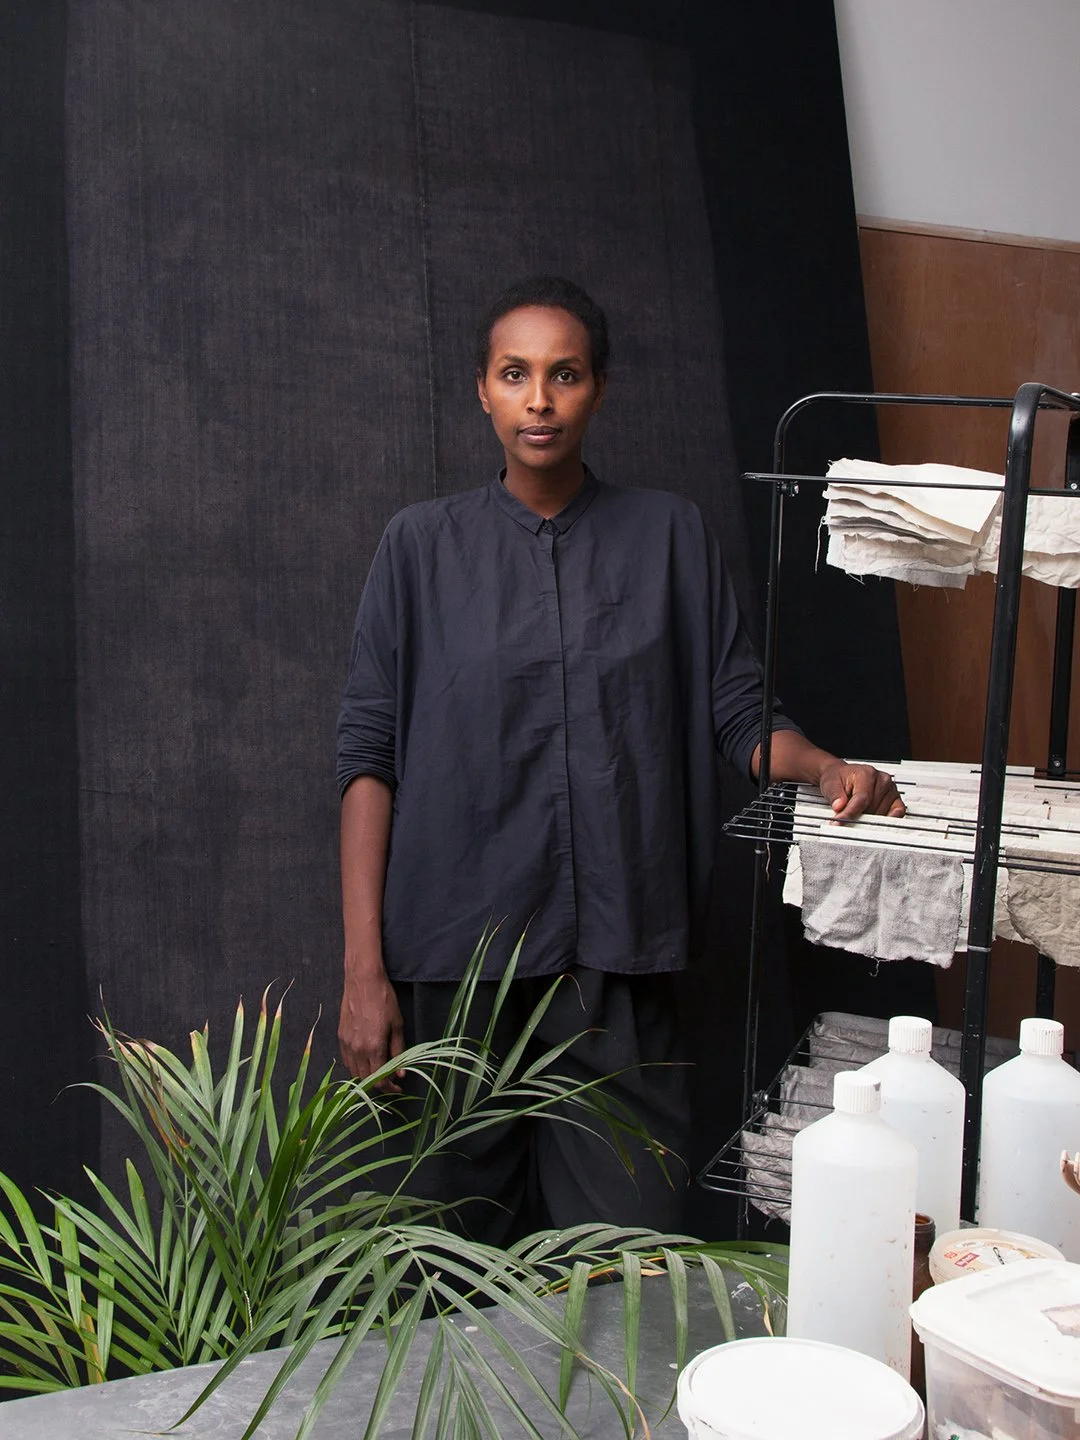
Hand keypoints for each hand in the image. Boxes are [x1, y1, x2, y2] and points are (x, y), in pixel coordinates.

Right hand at [338, 961, 405, 1089]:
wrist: (363, 980)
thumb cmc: (384, 1000)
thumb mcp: (397, 1025)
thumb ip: (398, 1051)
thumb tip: (401, 1073)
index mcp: (373, 1047)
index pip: (379, 1079)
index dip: (389, 1088)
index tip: (398, 1088)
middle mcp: (357, 1049)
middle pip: (365, 1079)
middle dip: (379, 1084)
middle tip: (391, 1079)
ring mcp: (346, 1044)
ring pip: (354, 1071)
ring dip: (366, 1076)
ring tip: (379, 1069)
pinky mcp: (340, 1037)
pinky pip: (347, 1060)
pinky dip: (356, 1065)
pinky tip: (366, 1058)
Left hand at [817, 760, 905, 821]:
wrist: (842, 775)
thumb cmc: (839, 779)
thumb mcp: (830, 784)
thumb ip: (835, 796)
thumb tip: (839, 807)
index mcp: (867, 773)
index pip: (862, 799)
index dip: (850, 814)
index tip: (839, 822)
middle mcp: (882, 780)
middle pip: (872, 809)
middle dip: (858, 816)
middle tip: (846, 815)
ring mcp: (891, 789)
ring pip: (882, 814)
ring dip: (870, 819)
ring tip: (859, 811)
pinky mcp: (896, 799)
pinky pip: (898, 813)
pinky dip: (886, 820)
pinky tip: (875, 820)